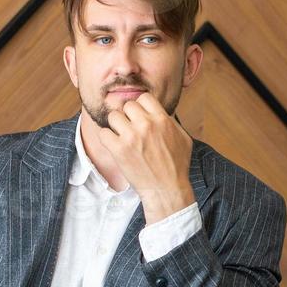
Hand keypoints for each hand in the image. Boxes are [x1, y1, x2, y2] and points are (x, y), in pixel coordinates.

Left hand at [99, 93, 195, 222]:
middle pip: (127, 105)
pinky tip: (115, 146)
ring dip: (116, 126)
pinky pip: (103, 133)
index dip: (141, 107)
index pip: (144, 97)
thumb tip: (160, 112)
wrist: (166, 190)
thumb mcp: (183, 138)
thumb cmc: (177, 166)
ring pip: (113, 116)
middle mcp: (146, 125)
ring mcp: (131, 137)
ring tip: (122, 137)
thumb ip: (170, 122)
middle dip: (128, 116)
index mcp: (162, 119)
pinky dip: (107, 139)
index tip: (141, 117)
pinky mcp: (119, 150)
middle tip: (131, 129)